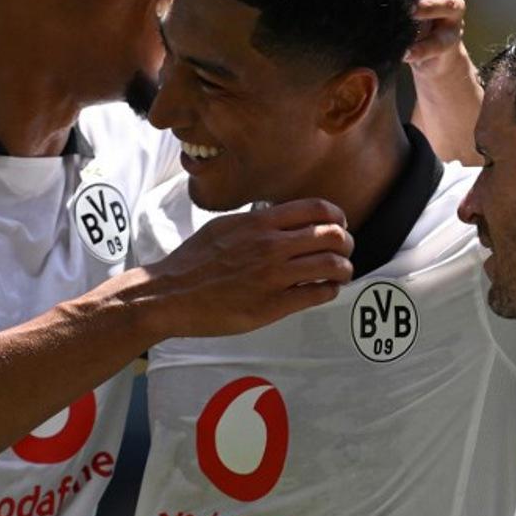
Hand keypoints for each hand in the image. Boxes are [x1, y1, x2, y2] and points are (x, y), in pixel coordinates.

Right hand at [144, 198, 353, 337]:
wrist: (170, 294)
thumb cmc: (193, 262)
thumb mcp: (225, 226)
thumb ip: (256, 221)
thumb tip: (280, 218)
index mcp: (260, 222)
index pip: (318, 209)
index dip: (337, 217)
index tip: (338, 225)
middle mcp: (272, 245)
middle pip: (333, 235)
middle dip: (346, 243)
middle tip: (343, 251)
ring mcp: (274, 276)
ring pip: (333, 265)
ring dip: (344, 269)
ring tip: (339, 274)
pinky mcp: (273, 305)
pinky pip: (318, 294)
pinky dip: (329, 291)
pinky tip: (323, 290)